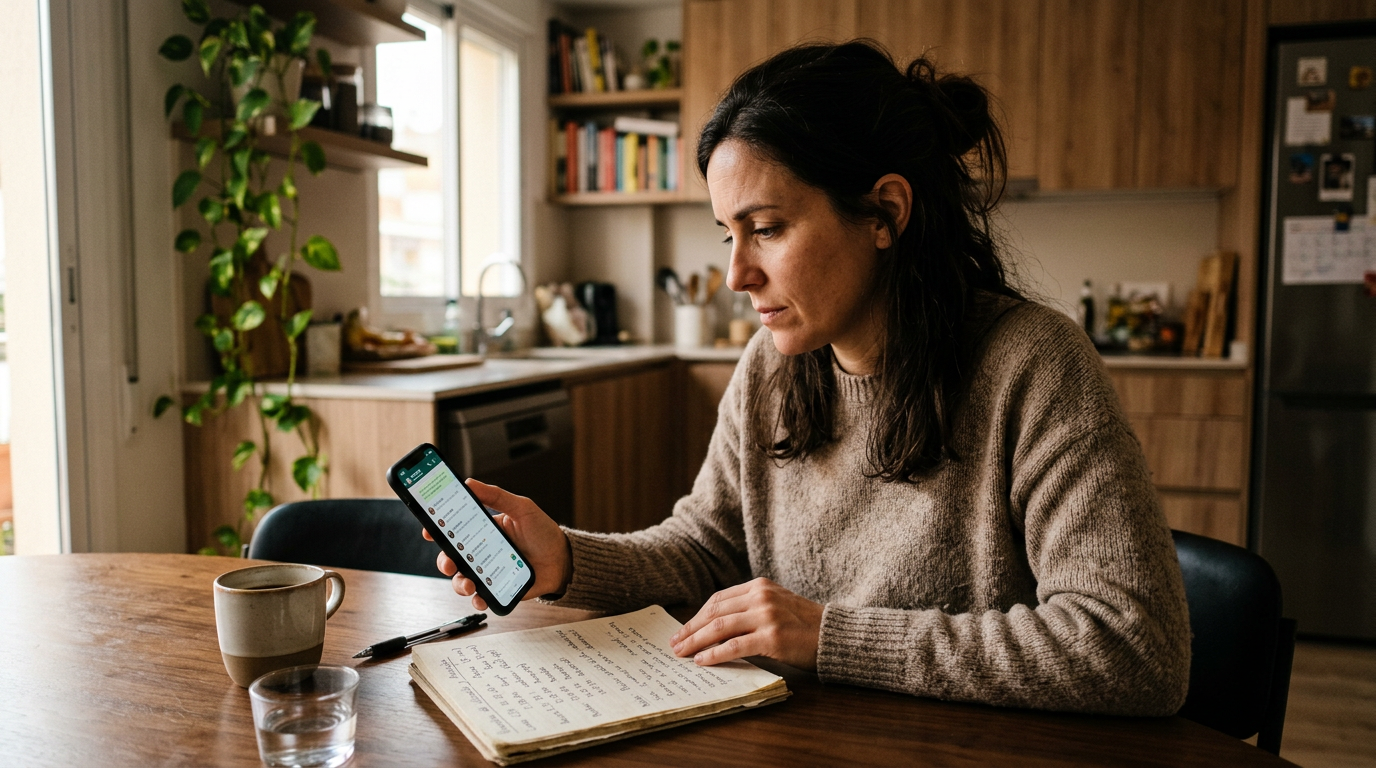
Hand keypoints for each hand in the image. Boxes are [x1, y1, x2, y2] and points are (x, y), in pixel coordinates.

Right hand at [422, 478, 571, 610]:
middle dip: (444, 561)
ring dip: (459, 583)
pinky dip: (476, 600)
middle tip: (449, 562)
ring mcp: (488, 571)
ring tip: (469, 583)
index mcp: (483, 530)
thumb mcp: (522, 508)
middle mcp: (481, 551)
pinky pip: (480, 597)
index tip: (429, 530)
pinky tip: (480, 599)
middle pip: (452, 557)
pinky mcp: (497, 589)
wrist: (563, 560)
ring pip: (462, 579)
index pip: (453, 529)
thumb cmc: (543, 532)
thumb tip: (470, 483)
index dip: (437, 529)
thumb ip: (497, 496)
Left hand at [669, 577, 823, 669]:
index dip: (697, 617)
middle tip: (675, 643)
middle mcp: (761, 596)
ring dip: (696, 642)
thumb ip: (749, 610)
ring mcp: (766, 615)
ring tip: (682, 653)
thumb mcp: (776, 606)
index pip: (718, 600)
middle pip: (714, 612)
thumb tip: (714, 629)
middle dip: (691, 629)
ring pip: (720, 628)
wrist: (834, 635)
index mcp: (759, 585)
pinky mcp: (772, 636)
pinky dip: (714, 654)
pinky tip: (702, 661)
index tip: (683, 630)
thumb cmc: (805, 625)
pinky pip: (734, 646)